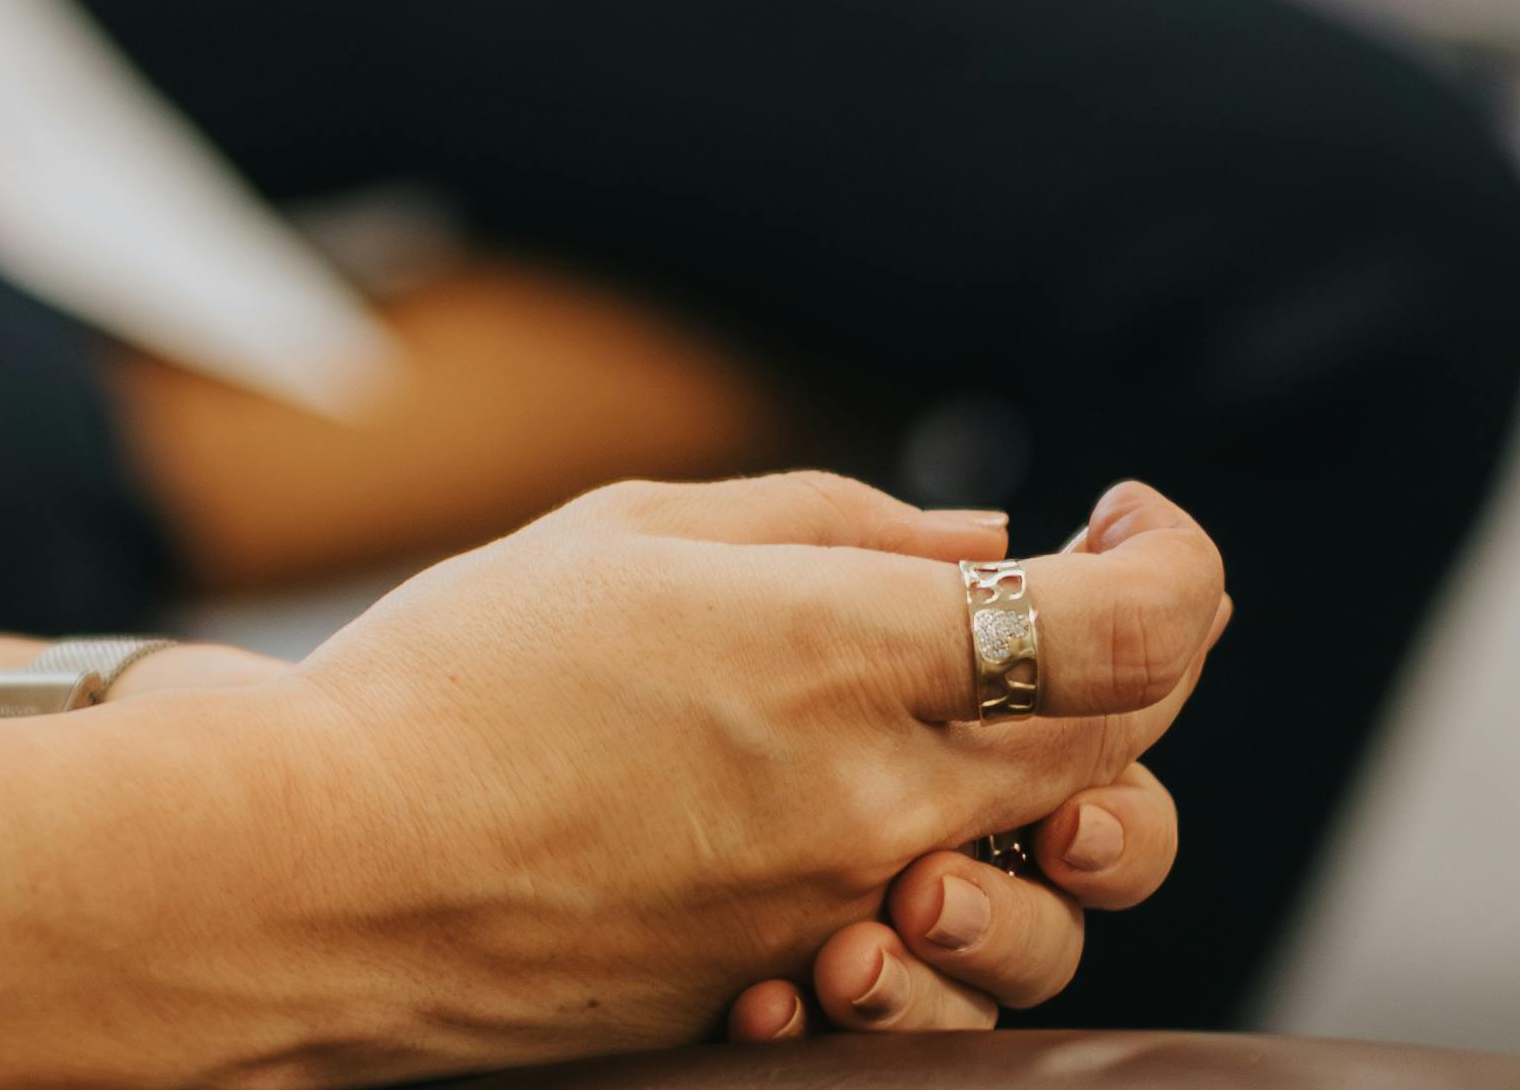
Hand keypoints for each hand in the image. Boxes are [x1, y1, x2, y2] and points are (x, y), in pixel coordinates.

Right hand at [291, 469, 1220, 1064]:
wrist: (344, 864)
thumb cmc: (463, 672)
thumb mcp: (631, 533)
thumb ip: (828, 523)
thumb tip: (983, 541)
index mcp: (842, 648)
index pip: (1126, 634)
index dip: (1174, 567)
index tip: (1130, 520)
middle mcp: (881, 794)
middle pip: (1126, 756)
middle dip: (1132, 674)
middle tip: (1055, 611)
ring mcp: (856, 914)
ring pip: (1070, 892)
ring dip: (1061, 818)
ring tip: (961, 752)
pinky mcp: (811, 998)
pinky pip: (957, 986)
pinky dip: (953, 924)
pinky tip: (870, 870)